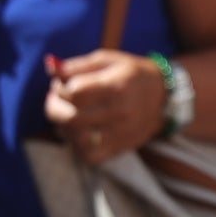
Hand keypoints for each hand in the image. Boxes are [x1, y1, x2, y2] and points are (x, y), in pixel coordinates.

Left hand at [45, 50, 170, 168]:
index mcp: (116, 85)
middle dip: (54, 109)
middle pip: (72, 118)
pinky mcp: (121, 147)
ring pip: (77, 139)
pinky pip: (90, 156)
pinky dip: (77, 147)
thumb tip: (50, 67)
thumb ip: (77, 65)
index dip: (60, 89)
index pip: (74, 92)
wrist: (165, 96)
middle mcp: (120, 111)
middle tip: (55, 102)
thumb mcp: (107, 60)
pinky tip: (78, 134)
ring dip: (63, 128)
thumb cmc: (130, 73)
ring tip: (67, 116)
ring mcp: (121, 133)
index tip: (62, 86)